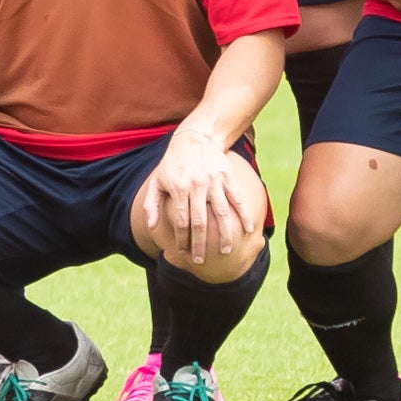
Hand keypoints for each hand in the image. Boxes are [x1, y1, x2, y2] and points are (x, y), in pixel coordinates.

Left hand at [140, 132, 255, 268]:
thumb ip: (152, 205)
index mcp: (179, 189)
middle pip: (200, 222)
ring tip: (226, 251)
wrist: (195, 139)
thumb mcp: (157, 182)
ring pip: (222, 213)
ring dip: (225, 234)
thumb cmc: (172, 164)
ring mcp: (214, 182)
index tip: (182, 252)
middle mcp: (197, 187)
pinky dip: (244, 214)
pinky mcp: (228, 177)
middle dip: (200, 244)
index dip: (182, 239)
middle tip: (201, 261)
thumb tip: (151, 227)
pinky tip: (248, 229)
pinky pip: (237, 199)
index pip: (181, 221)